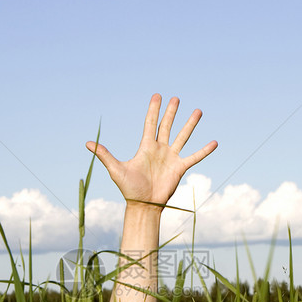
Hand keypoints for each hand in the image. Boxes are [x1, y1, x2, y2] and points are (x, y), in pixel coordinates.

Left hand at [86, 94, 217, 209]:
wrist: (143, 205)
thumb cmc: (129, 189)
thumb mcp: (116, 169)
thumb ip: (104, 154)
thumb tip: (87, 143)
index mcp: (146, 147)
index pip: (150, 123)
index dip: (153, 110)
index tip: (157, 96)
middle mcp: (160, 149)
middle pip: (167, 126)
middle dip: (171, 112)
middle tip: (176, 98)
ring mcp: (171, 158)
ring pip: (183, 137)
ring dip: (190, 124)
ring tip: (198, 111)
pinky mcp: (180, 168)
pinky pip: (194, 157)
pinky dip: (204, 151)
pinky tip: (214, 142)